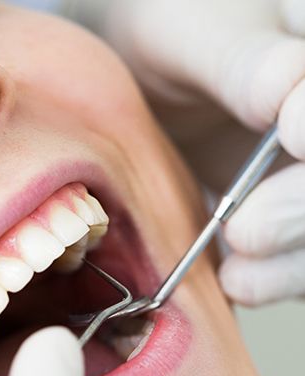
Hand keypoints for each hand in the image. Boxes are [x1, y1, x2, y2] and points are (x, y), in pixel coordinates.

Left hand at [103, 0, 304, 303]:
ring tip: (237, 279)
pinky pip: (298, 257)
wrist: (143, 73)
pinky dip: (277, 279)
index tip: (292, 133)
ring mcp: (303, 170)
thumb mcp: (190, 35)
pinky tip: (237, 283)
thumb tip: (294, 96)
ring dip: (295, 265)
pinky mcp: (290, 207)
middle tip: (245, 229)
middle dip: (304, 213)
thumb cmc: (165, 37)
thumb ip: (244, 64)